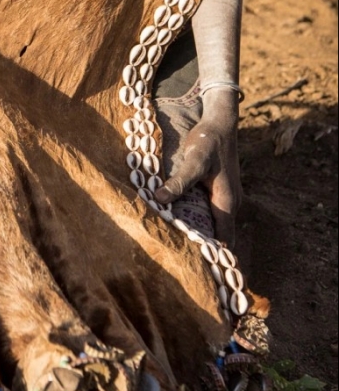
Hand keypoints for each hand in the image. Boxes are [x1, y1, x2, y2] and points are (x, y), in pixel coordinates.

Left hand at [154, 102, 240, 245]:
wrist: (220, 122)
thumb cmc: (208, 141)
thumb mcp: (194, 160)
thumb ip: (180, 181)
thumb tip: (159, 199)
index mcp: (227, 203)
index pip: (223, 241)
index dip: (211, 256)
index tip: (195, 268)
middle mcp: (231, 204)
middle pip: (219, 235)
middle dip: (202, 247)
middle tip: (179, 258)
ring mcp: (227, 197)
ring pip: (215, 224)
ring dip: (200, 232)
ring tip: (177, 243)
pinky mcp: (220, 190)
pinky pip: (211, 212)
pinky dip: (199, 219)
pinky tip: (180, 219)